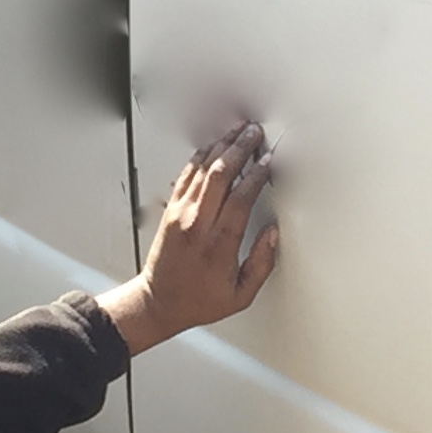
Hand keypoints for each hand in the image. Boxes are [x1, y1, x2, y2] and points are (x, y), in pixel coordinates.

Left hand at [100, 122, 278, 355]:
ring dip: (222, 147)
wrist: (158, 301)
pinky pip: (186, 175)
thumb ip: (262, 264)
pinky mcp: (170, 210)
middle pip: (220, 174)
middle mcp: (197, 225)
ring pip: (202, 169)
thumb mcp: (240, 295)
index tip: (268, 161)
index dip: (256, 175)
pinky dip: (201, 157)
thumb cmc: (198, 300)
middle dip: (240, 149)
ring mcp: (180, 214)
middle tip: (255, 134)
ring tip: (238, 131)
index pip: (240, 198)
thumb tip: (273, 234)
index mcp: (218, 245)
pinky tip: (213, 147)